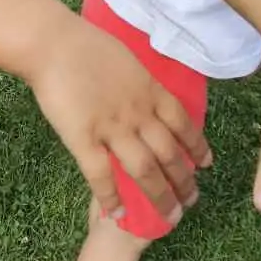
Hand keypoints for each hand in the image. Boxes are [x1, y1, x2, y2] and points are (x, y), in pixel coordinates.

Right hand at [29, 26, 210, 223]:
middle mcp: (139, 114)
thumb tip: (146, 96)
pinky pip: (100, 175)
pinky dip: (110, 197)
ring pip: (145, 170)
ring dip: (160, 195)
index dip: (196, 146)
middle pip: (169, 153)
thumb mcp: (128, 60)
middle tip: (192, 200)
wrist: (54, 44)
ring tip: (171, 216)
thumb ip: (139, 84)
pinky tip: (117, 213)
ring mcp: (112, 128)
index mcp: (150, 91)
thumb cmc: (86, 44)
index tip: (205, 164)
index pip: (182, 124)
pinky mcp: (84, 139)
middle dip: (184, 180)